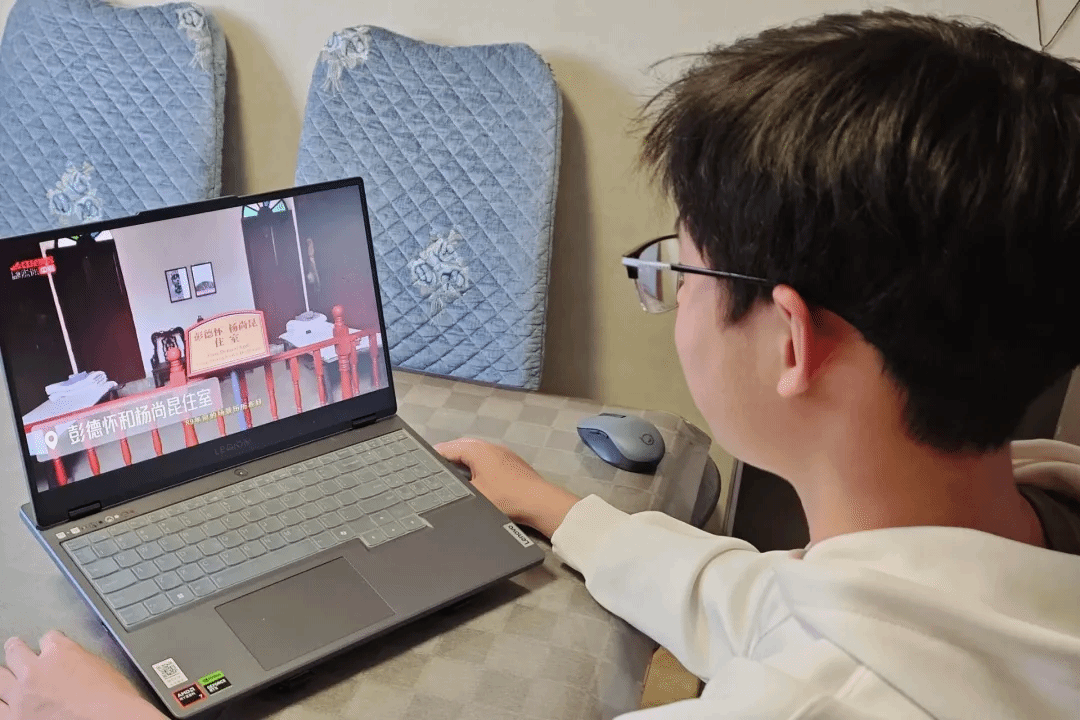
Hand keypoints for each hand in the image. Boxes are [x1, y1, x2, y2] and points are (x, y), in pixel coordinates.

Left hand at [0, 631, 165, 719]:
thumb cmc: (114, 702)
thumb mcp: (102, 669)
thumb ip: (82, 662)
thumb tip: (78, 667)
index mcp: (61, 653)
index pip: (48, 638)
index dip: (50, 643)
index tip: (50, 647)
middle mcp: (36, 671)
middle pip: (15, 651)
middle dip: (17, 650)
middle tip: (16, 650)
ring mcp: (21, 696)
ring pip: (0, 677)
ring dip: (5, 675)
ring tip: (5, 675)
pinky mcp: (13, 719)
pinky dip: (2, 704)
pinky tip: (4, 703)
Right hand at [435, 438, 580, 537]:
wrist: (540, 503)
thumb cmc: (507, 497)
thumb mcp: (475, 495)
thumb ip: (456, 488)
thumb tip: (441, 490)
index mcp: (477, 450)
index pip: (448, 448)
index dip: (433, 458)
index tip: (422, 466)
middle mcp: (490, 447)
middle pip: (461, 447)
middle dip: (447, 458)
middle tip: (433, 471)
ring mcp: (503, 454)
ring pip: (475, 454)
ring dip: (463, 463)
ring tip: (450, 477)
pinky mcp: (511, 463)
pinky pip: (487, 461)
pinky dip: (476, 467)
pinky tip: (473, 481)